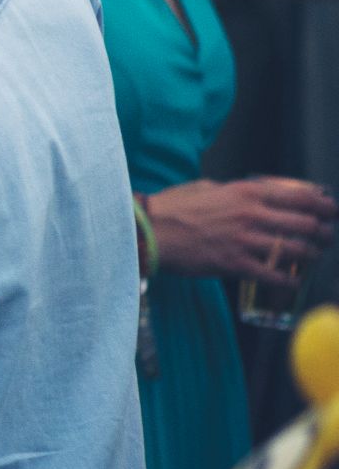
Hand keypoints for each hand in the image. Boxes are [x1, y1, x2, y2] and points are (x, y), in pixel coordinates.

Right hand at [150, 177, 336, 285]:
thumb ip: (234, 192)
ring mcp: (245, 241)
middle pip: (306, 224)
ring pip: (296, 249)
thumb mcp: (207, 188)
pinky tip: (295, 280)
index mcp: (246, 192)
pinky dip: (290, 280)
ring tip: (314, 256)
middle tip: (326, 235)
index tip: (331, 210)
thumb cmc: (172, 207)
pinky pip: (275, 275)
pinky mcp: (235, 264)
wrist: (148, 232)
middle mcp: (251, 214)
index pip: (300, 196)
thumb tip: (252, 196)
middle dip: (323, 231)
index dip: (323, 205)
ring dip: (312, 254)